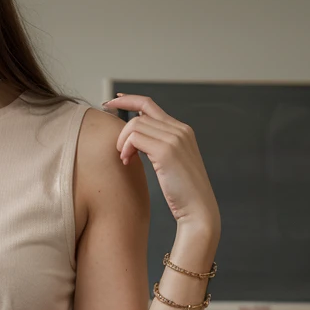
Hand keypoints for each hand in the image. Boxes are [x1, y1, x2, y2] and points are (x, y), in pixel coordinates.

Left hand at [101, 93, 220, 232]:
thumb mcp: (170, 163)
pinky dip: (125, 148)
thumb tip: (133, 138)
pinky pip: (134, 138)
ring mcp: (175, 138)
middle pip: (139, 113)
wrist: (198, 210)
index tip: (111, 101)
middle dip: (121, 129)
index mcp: (182, 130)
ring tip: (126, 159)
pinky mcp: (167, 150)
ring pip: (134, 125)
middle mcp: (180, 129)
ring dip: (123, 142)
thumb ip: (157, 146)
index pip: (150, 104)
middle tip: (119, 149)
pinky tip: (127, 162)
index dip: (128, 100)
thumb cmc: (181, 192)